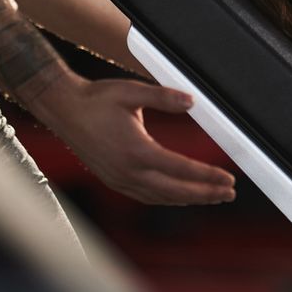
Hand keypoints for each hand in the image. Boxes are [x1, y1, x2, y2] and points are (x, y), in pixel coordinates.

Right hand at [29, 74, 238, 204]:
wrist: (62, 109)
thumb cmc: (95, 99)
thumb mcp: (132, 91)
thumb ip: (164, 96)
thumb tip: (192, 101)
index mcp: (135, 150)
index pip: (180, 168)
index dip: (207, 175)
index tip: (227, 178)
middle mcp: (127, 171)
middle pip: (174, 191)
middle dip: (205, 193)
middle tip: (229, 193)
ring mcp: (119, 179)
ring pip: (161, 198)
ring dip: (189, 199)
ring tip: (212, 197)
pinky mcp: (113, 180)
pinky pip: (146, 196)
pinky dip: (168, 199)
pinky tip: (181, 196)